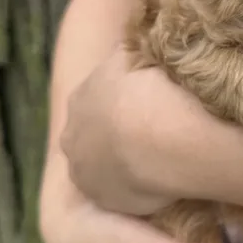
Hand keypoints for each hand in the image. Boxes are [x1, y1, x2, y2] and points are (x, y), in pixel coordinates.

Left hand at [61, 47, 178, 214]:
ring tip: (164, 155)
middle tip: (154, 130)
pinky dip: (146, 185)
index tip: (145, 102)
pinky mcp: (107, 202)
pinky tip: (168, 175)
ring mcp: (87, 174)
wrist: (157, 132)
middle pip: (94, 136)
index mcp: (81, 98)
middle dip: (118, 134)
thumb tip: (132, 41)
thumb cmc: (151, 84)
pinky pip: (128, 192)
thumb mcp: (136, 52)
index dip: (121, 101)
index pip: (96, 100)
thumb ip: (127, 53)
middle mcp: (73, 137)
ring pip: (107, 167)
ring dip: (129, 163)